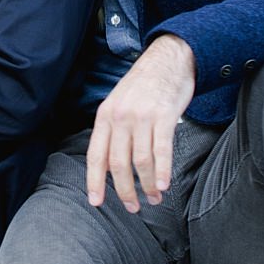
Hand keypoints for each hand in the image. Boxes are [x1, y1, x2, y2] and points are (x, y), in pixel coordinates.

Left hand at [86, 34, 195, 212]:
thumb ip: (114, 129)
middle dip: (125, 191)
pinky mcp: (164, 115)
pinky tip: (165, 184)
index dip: (94, 181)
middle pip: (118, 164)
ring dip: (147, 185)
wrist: (168, 57)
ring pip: (140, 161)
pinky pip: (161, 150)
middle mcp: (121, 116)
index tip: (96, 202)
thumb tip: (111, 164)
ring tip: (154, 197)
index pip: (96, 154)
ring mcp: (142, 115)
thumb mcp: (119, 101)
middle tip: (133, 206)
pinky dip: (163, 171)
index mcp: (106, 114)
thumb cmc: (145, 83)